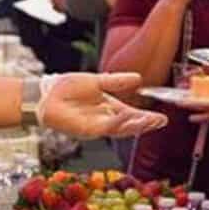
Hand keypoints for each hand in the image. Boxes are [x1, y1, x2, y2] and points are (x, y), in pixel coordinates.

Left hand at [40, 72, 167, 138]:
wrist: (46, 95)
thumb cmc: (66, 88)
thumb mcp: (97, 81)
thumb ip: (116, 81)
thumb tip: (138, 78)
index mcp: (109, 108)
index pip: (132, 115)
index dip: (146, 117)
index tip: (162, 118)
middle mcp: (104, 119)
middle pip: (129, 125)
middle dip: (145, 124)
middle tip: (160, 121)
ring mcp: (96, 126)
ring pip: (119, 129)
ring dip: (134, 126)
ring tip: (149, 121)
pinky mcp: (86, 130)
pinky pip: (105, 127)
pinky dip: (116, 123)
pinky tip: (126, 117)